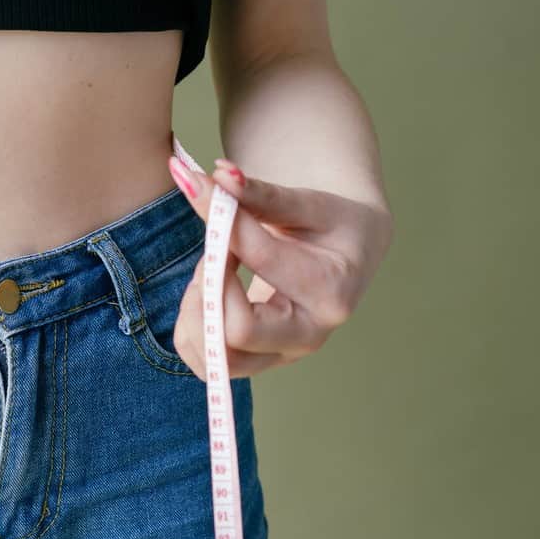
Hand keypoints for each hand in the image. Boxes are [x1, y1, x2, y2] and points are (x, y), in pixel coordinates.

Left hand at [166, 154, 393, 378]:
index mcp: (329, 290)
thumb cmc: (329, 222)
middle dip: (207, 286)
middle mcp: (308, 335)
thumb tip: (218, 174)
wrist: (347, 251)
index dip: (222, 224)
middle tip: (213, 253)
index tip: (204, 191)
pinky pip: (206, 363)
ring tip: (211, 272)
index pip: (259, 260)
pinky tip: (208, 292)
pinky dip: (192, 328)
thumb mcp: (304, 202)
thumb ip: (259, 193)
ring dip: (195, 310)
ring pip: (214, 359)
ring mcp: (282, 354)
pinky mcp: (259, 361)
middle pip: (235, 332)